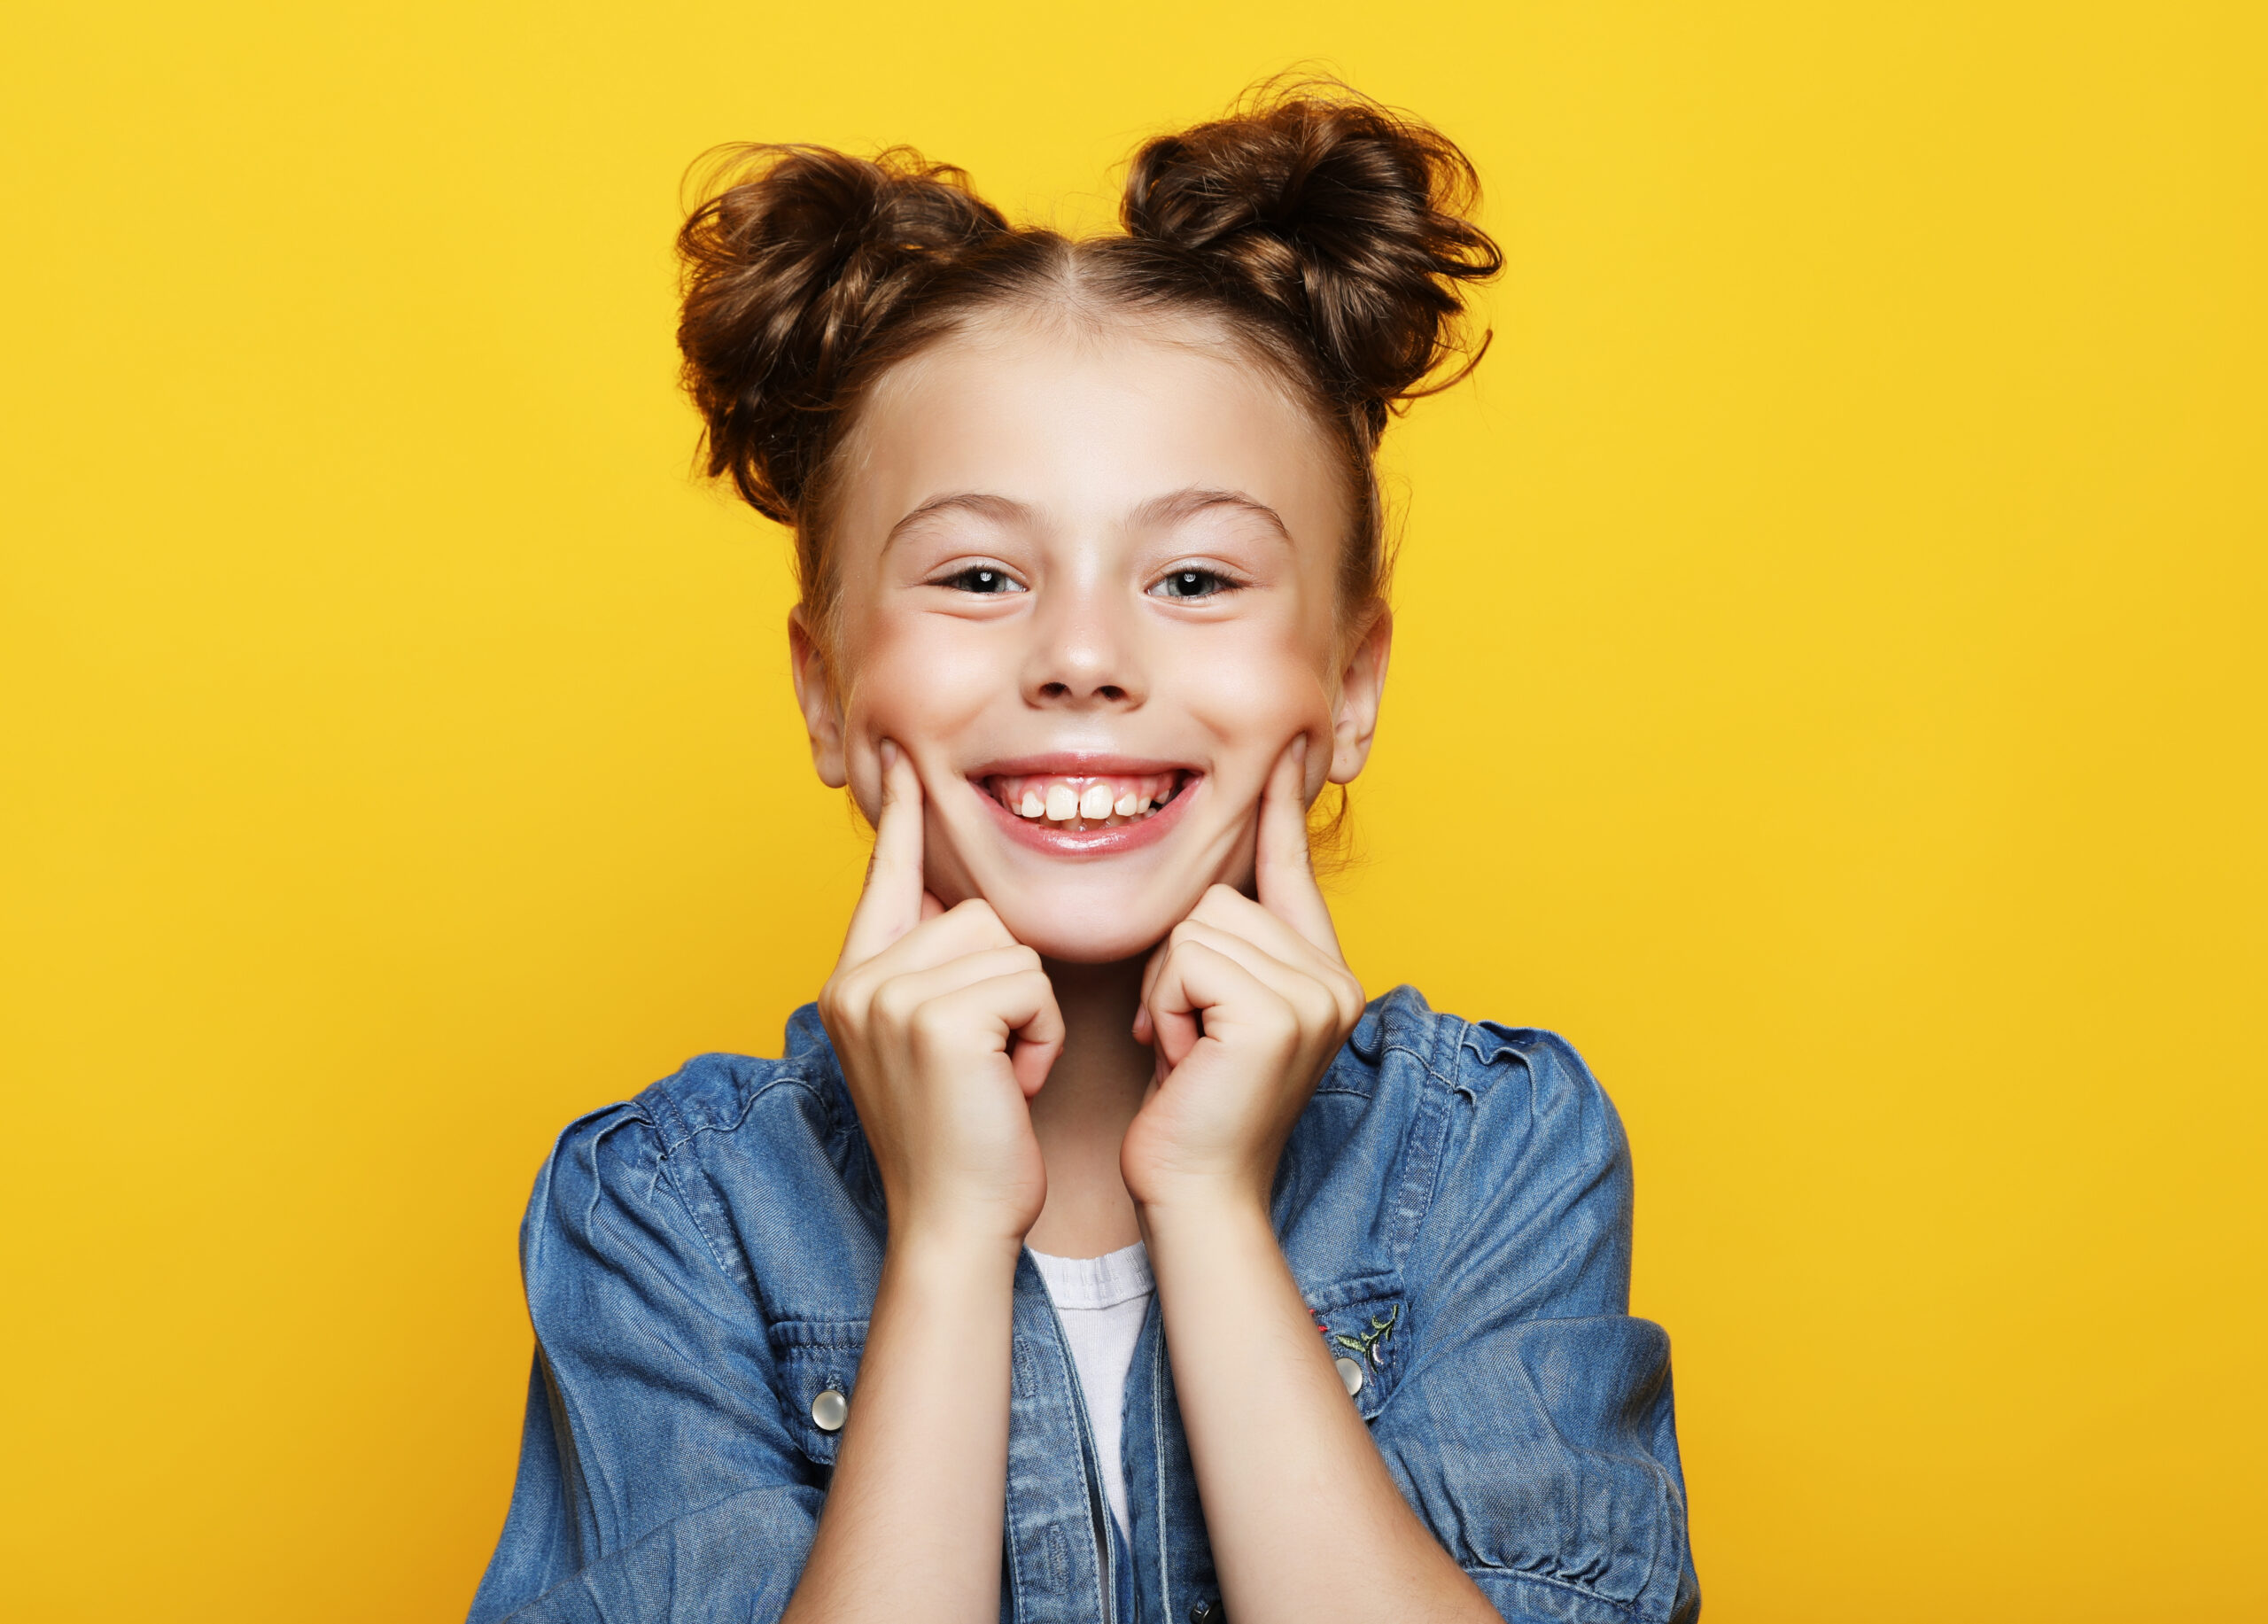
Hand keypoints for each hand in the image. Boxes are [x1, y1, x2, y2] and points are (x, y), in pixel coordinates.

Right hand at [818, 742, 1062, 1245]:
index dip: (901, 821)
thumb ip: (931, 975)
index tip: (904, 759)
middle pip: (972, 911)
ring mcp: (890, 997)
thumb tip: (954, 900)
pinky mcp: (938, 1019)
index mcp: (852, 982)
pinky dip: (1041, 1035)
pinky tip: (1011, 1084)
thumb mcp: (934, 1047)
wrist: (956, 1226)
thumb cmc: (965, 1144)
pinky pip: (1029, 982)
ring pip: (1007, 945)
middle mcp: (858, 981)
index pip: (883, 879)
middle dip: (1007, 984)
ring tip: (999, 1075)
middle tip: (989, 1063)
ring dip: (1028, 1012)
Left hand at [1121, 737, 1366, 1214]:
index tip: (1283, 751)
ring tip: (1186, 1050)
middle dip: (1179, 965)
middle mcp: (1335, 979)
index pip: (1294, 873)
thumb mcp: (1212, 1016)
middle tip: (1185, 1038)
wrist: (1196, 1195)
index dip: (1282, 814)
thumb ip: (1226, 954)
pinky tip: (1183, 1057)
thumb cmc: (1190, 1113)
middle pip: (1221, 897)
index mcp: (1325, 975)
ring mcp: (1314, 995)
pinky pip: (1187, 957)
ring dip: (1169, 988)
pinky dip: (1168, 1004)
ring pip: (1199, 925)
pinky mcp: (1277, 1013)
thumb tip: (1204, 888)